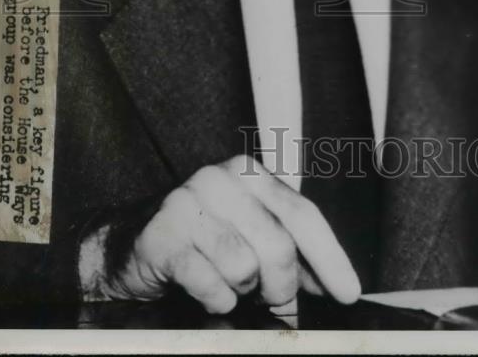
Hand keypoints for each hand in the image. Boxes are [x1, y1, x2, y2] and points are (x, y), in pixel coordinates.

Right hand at [97, 155, 360, 313]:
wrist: (128, 243)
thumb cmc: (200, 238)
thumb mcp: (249, 234)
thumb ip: (289, 250)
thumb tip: (332, 285)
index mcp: (250, 173)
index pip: (303, 214)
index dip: (330, 257)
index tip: (348, 293)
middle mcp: (222, 178)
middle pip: (278, 245)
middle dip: (282, 287)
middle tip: (276, 304)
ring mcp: (189, 202)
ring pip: (243, 265)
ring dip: (242, 290)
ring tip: (230, 285)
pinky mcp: (163, 234)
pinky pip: (208, 281)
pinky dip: (215, 298)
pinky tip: (207, 291)